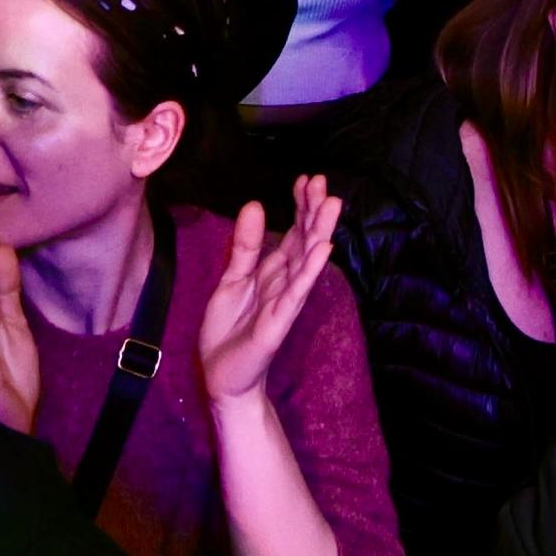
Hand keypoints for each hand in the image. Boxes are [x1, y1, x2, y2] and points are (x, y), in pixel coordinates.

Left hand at [190, 180, 343, 410]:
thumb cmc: (230, 330)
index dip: (301, 207)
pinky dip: (309, 270)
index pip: (293, 233)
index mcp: (274, 272)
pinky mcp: (278, 322)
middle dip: (314, 211)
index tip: (307, 179)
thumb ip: (244, 246)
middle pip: (304, 242)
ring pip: (306, 262)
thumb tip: (254, 204)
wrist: (223, 377)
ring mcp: (285, 302)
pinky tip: (322, 249)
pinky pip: (296, 292)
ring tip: (332, 205)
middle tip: (324, 181)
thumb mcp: (232, 279)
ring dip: (320, 233)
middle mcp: (285, 283)